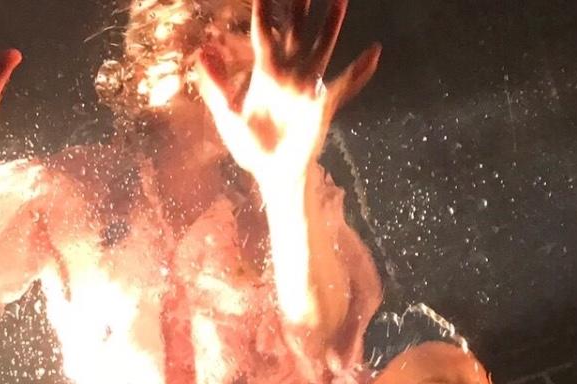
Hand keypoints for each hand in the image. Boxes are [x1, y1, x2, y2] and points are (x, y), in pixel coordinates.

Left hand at [195, 0, 379, 183]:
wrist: (272, 173)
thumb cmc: (250, 146)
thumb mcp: (226, 117)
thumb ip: (214, 86)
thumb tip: (203, 51)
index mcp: (264, 71)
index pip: (264, 30)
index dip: (265, 7)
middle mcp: (288, 72)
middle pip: (296, 29)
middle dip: (299, 5)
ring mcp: (307, 86)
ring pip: (321, 47)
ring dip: (330, 24)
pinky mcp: (321, 104)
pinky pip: (344, 85)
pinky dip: (360, 70)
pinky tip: (374, 53)